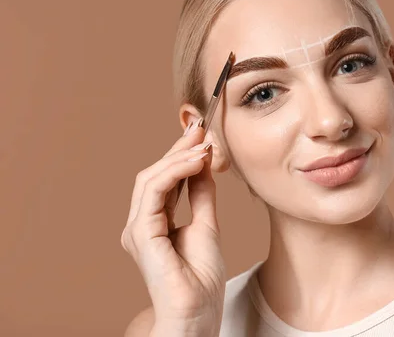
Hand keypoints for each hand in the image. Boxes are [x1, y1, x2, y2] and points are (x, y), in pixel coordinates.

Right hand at [121, 119, 225, 331]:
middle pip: (154, 174)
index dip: (180, 154)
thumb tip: (204, 163)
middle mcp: (141, 223)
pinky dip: (174, 173)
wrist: (198, 312)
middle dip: (178, 149)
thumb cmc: (201, 278)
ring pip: (150, 179)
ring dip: (178, 158)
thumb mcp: (207, 224)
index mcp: (154, 222)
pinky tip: (196, 162)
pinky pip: (154, 193)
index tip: (201, 133)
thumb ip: (201, 194)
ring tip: (203, 145)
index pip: (164, 179)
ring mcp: (138, 229)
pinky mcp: (142, 235)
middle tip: (201, 130)